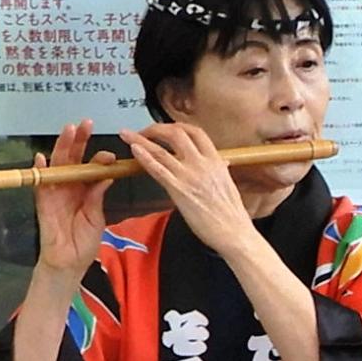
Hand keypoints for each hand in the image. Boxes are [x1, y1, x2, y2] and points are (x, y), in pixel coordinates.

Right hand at [32, 119, 115, 279]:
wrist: (70, 262)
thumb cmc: (84, 241)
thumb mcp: (97, 216)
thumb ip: (97, 196)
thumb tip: (106, 174)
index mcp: (84, 189)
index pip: (90, 167)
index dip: (99, 158)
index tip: (111, 155)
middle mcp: (69, 186)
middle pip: (72, 159)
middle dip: (79, 140)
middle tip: (86, 123)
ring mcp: (55, 192)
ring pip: (57, 165)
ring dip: (62, 147)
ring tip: (69, 130)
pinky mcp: (43, 202)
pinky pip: (39, 184)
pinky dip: (39, 170)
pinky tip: (41, 157)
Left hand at [117, 123, 254, 256]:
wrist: (235, 233)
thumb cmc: (233, 216)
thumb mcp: (229, 185)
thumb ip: (220, 171)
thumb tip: (221, 163)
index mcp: (216, 162)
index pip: (195, 133)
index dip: (177, 127)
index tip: (167, 129)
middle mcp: (202, 164)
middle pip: (176, 133)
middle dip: (156, 128)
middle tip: (145, 132)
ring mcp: (189, 176)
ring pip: (161, 149)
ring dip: (140, 139)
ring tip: (126, 135)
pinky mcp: (178, 190)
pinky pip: (157, 169)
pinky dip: (144, 157)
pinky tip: (134, 150)